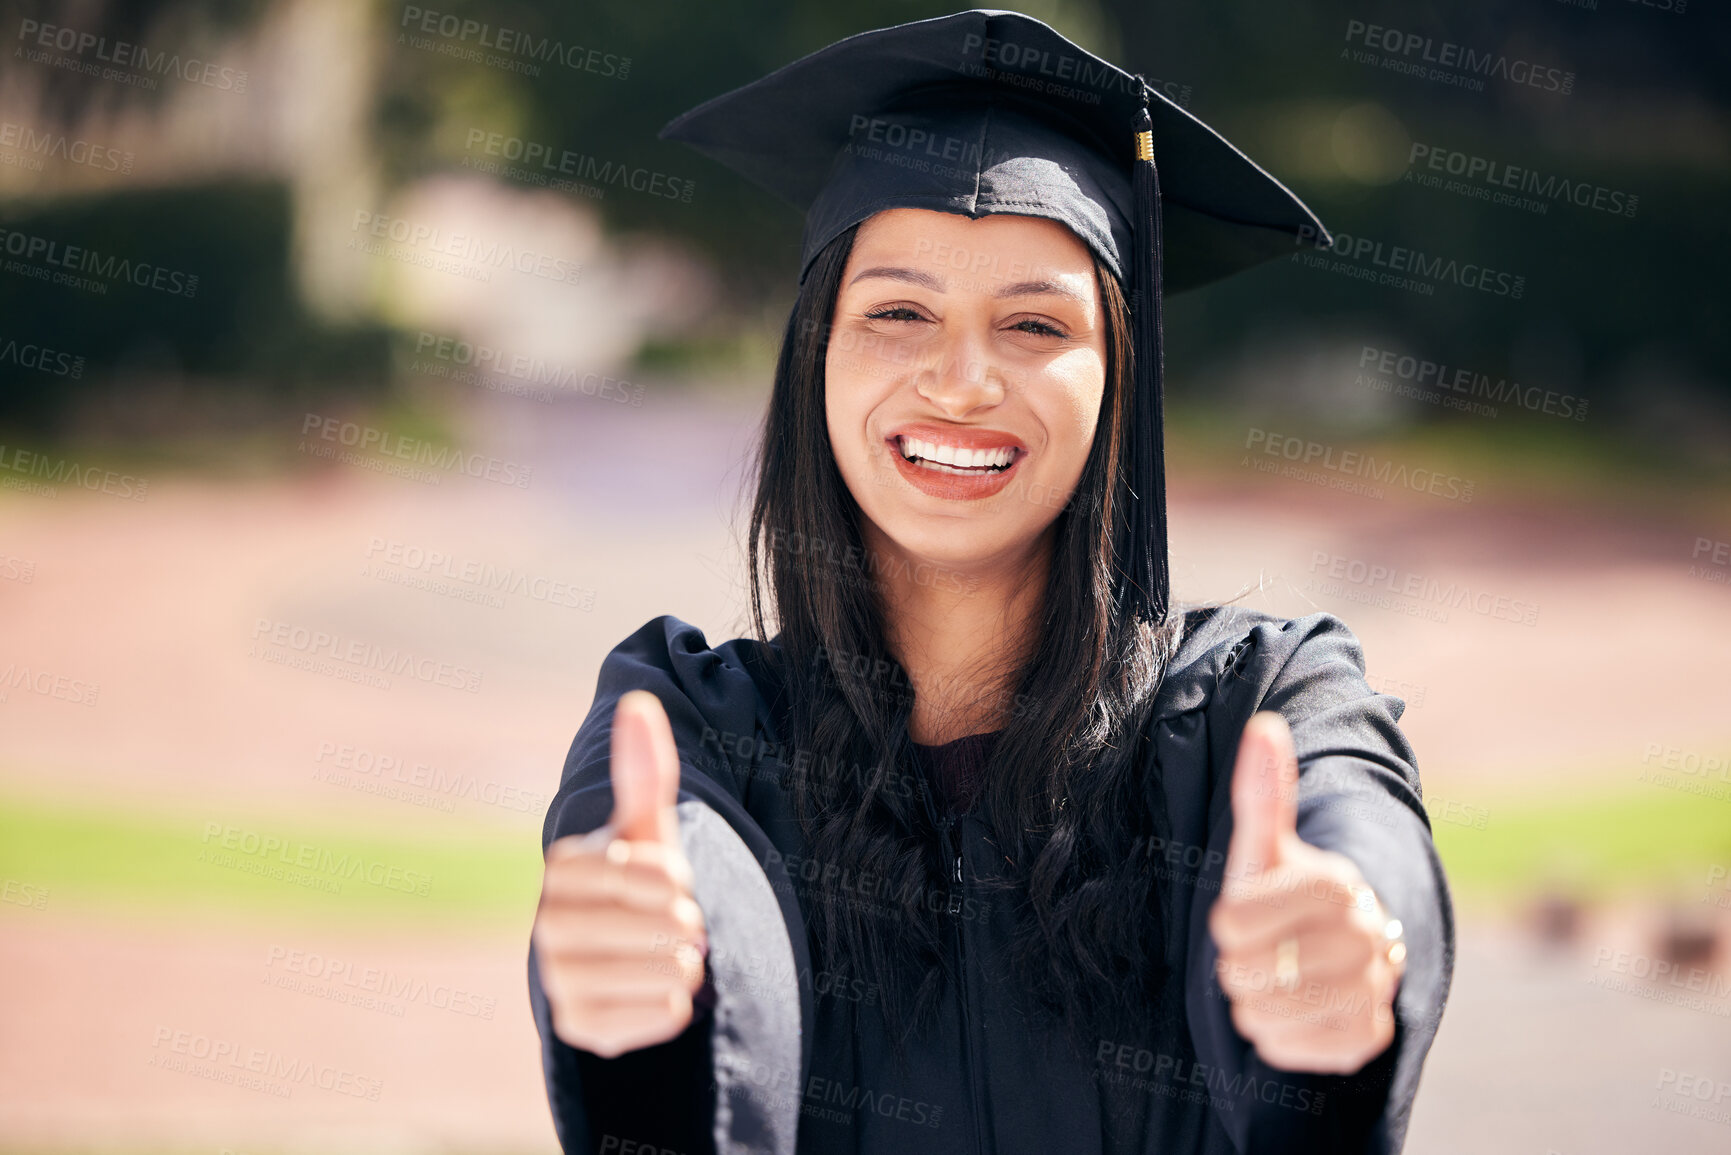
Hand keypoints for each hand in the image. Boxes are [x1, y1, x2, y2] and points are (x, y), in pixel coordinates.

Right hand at [532, 690, 708, 1057]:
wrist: (632, 957)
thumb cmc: (642, 882)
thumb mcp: (647, 828)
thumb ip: (642, 771)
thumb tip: (638, 704)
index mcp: (564, 869)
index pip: (640, 872)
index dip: (673, 878)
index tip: (675, 882)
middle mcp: (549, 926)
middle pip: (654, 925)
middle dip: (684, 923)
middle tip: (684, 925)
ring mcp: (559, 980)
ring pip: (658, 971)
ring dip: (685, 963)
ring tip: (676, 955)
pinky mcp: (580, 1028)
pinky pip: (655, 1017)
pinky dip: (675, 1005)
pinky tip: (662, 990)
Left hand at [1207, 711, 1404, 1073]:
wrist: (1339, 950)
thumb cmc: (1286, 893)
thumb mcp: (1266, 846)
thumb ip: (1263, 791)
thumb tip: (1264, 725)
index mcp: (1336, 884)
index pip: (1233, 922)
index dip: (1227, 923)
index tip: (1245, 915)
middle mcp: (1367, 936)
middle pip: (1246, 971)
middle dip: (1239, 964)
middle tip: (1264, 950)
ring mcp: (1372, 989)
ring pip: (1265, 1012)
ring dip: (1253, 1001)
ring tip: (1276, 977)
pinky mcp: (1367, 1036)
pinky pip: (1287, 1048)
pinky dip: (1275, 1036)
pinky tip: (1293, 1009)